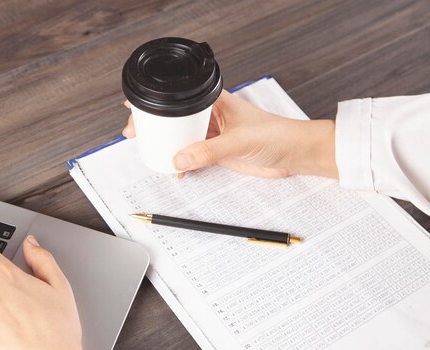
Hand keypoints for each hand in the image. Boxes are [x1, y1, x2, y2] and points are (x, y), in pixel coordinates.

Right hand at [122, 90, 337, 177]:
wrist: (294, 155)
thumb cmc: (276, 135)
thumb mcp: (238, 141)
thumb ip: (208, 151)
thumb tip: (180, 159)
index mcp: (215, 101)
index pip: (180, 98)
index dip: (158, 103)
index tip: (136, 107)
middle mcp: (212, 116)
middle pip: (176, 119)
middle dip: (157, 126)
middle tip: (137, 134)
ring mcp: (213, 135)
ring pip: (182, 139)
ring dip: (169, 147)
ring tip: (152, 153)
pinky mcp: (217, 153)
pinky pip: (192, 156)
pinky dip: (182, 163)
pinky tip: (177, 170)